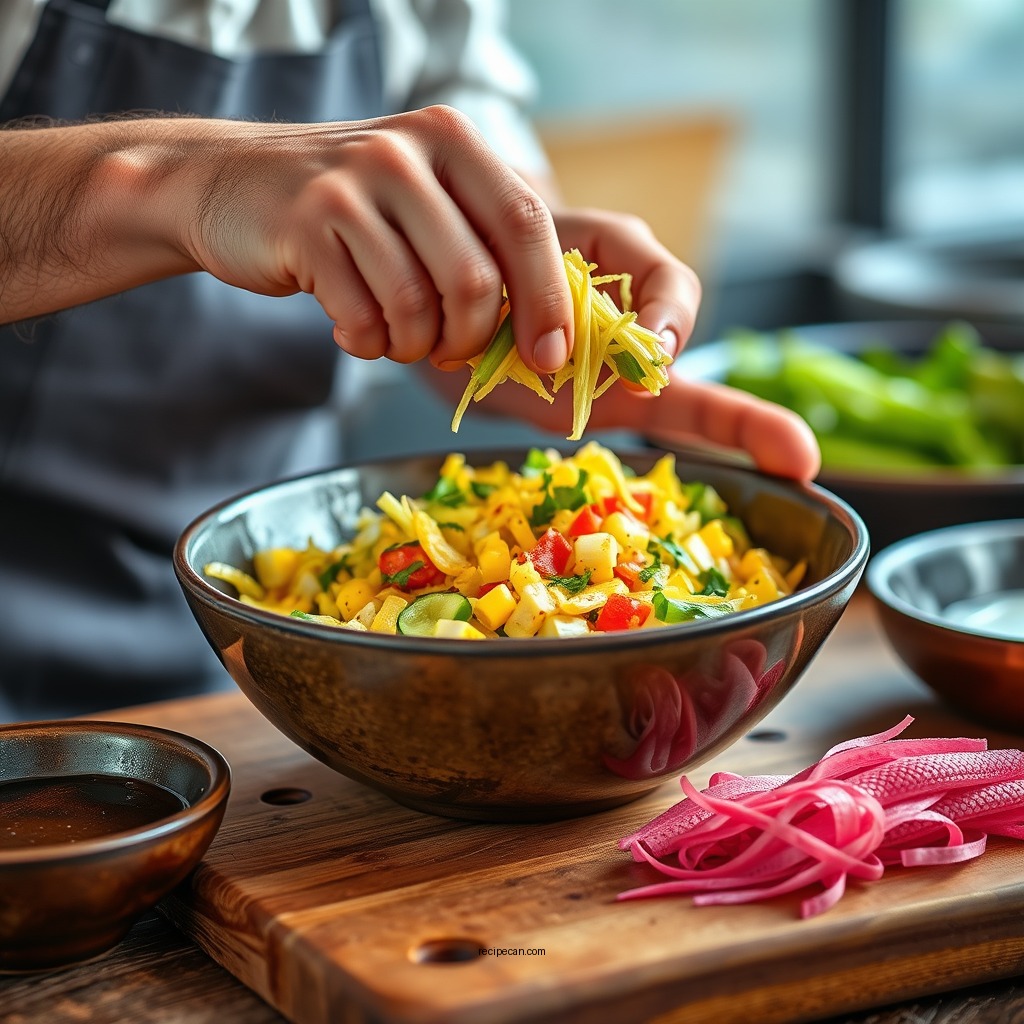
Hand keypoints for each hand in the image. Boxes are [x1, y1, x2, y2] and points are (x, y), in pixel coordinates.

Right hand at [2, 107, 571, 373]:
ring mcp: (352, 184)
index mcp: (454, 142)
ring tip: (393, 335)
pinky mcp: (305, 225)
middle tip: (448, 351)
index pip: (528, 222)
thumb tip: (548, 334)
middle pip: (476, 278)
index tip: (550, 356)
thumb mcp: (425, 204)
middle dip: (469, 338)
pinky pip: (363, 318)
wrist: (230, 185)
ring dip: (413, 346)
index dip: (547, 299)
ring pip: (417, 306)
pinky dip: (367, 343)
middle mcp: (406, 152)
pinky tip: (353, 328)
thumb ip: (483, 246)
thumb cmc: (349, 213)